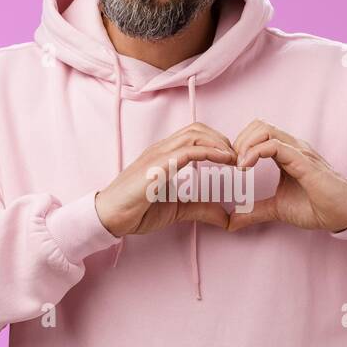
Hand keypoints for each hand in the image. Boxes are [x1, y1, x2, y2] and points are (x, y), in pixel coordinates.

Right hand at [94, 122, 235, 236]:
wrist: (108, 217)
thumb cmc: (135, 210)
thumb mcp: (177, 209)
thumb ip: (201, 209)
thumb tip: (226, 217)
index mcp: (164, 155)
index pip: (194, 135)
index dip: (217, 142)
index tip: (233, 158)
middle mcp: (162, 149)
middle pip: (197, 129)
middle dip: (222, 139)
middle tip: (238, 157)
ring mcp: (158, 155)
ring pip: (195, 134)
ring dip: (219, 143)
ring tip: (235, 158)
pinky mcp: (157, 166)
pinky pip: (188, 151)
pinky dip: (211, 152)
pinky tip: (224, 160)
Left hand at [228, 120, 346, 233]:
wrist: (343, 214)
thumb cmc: (316, 206)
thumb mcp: (277, 209)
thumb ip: (254, 211)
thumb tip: (231, 222)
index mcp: (285, 153)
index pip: (258, 132)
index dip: (240, 144)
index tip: (231, 166)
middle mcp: (292, 147)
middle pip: (259, 125)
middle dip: (239, 141)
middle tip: (233, 164)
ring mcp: (299, 152)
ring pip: (266, 130)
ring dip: (245, 145)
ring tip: (240, 166)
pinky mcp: (304, 162)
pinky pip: (276, 147)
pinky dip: (255, 153)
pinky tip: (246, 168)